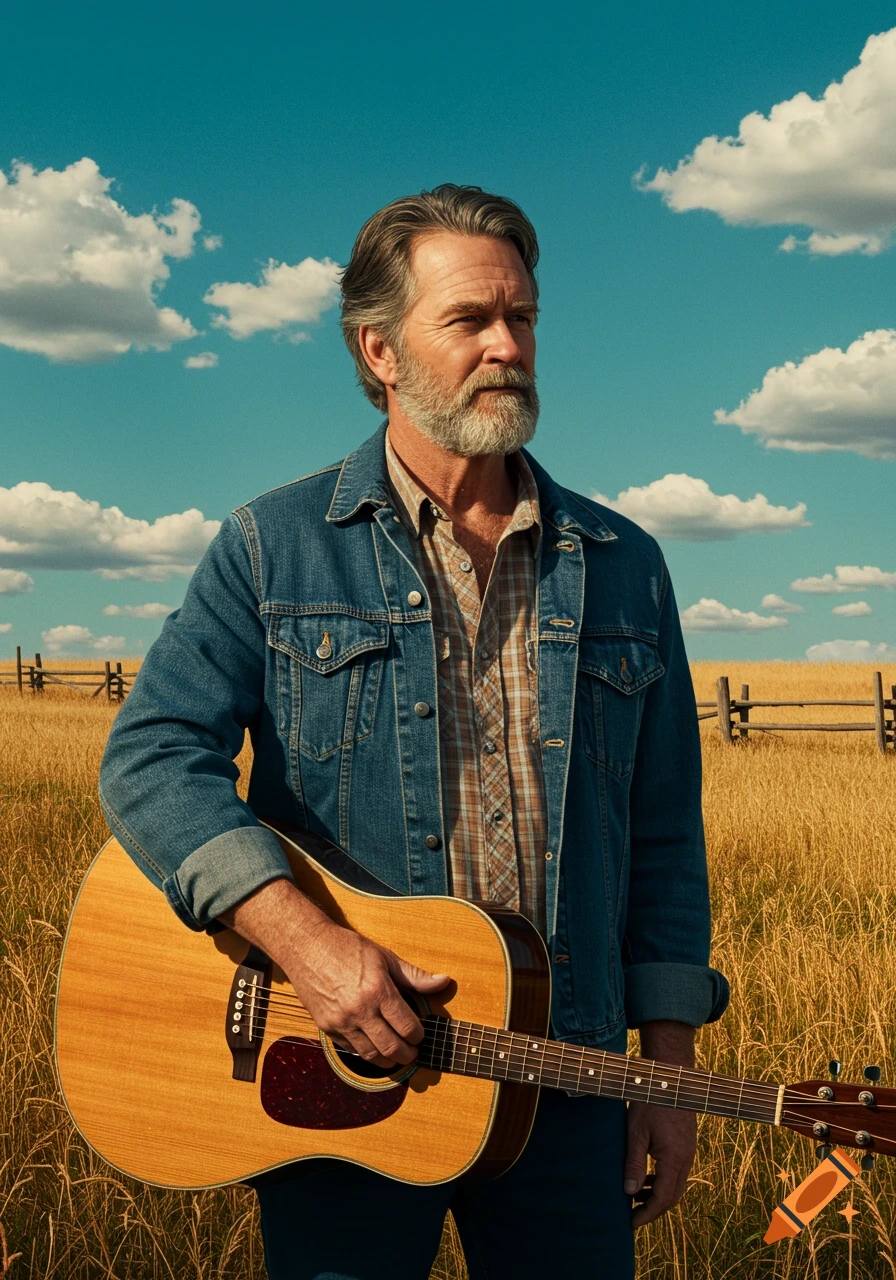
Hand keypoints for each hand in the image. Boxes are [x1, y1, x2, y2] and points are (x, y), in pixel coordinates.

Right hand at [220, 877, 449, 1069]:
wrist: (307, 947)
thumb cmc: (348, 948)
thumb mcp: (385, 957)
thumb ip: (414, 976)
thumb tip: (443, 981)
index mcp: (378, 991)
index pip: (407, 1026)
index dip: (419, 1035)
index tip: (421, 1034)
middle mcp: (360, 1010)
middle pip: (391, 1047)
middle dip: (408, 1054)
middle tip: (413, 1052)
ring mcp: (341, 1021)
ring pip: (370, 1054)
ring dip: (387, 1059)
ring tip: (395, 1055)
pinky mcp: (326, 1027)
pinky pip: (350, 1049)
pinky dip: (365, 1052)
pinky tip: (373, 1047)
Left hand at [624, 1104, 695, 1226]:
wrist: (670, 1078)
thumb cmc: (650, 1101)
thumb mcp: (636, 1132)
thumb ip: (634, 1163)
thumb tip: (629, 1192)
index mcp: (674, 1159)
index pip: (663, 1199)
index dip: (647, 1214)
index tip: (631, 1223)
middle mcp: (686, 1159)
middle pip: (672, 1197)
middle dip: (653, 1210)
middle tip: (632, 1215)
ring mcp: (688, 1152)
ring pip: (675, 1185)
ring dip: (657, 1195)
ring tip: (634, 1196)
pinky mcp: (686, 1145)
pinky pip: (676, 1172)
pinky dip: (662, 1181)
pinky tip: (646, 1178)